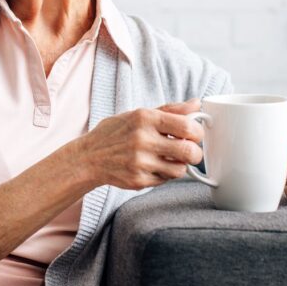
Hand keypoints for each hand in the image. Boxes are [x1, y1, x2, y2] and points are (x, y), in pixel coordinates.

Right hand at [71, 98, 204, 190]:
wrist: (89, 157)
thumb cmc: (115, 133)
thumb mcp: (139, 114)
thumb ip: (170, 110)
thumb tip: (196, 104)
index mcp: (145, 118)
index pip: (187, 126)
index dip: (197, 132)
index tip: (194, 135)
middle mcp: (143, 140)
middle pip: (189, 152)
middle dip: (195, 153)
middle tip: (189, 151)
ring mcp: (140, 162)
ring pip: (180, 170)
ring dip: (179, 166)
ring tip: (168, 159)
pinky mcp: (138, 180)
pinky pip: (165, 180)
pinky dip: (163, 175)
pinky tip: (152, 167)